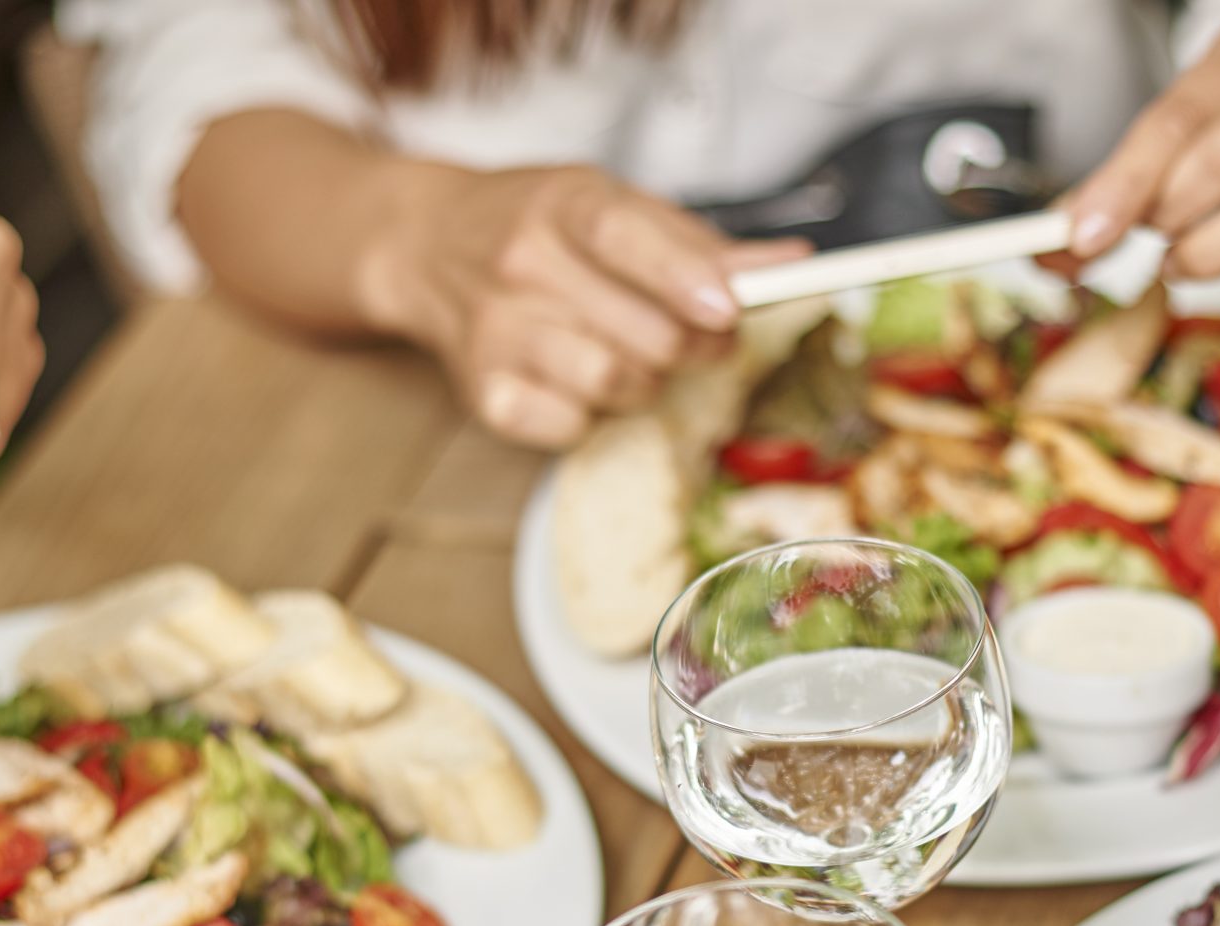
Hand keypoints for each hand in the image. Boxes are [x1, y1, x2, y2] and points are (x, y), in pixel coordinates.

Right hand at [376, 165, 804, 447]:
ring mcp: (497, 331)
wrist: (427, 245)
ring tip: (631, 354)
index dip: (682, 276)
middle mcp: (521, 263)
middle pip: (642, 333)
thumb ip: (701, 243)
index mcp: (563, 203)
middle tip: (704, 336)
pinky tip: (575, 381)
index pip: (622, 236)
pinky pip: (571, 428)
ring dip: (645, 382)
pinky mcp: (484, 392)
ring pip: (614, 384)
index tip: (729, 309)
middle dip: (694, 344)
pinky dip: (590, 416)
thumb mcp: (613, 205)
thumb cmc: (539, 226)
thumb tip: (793, 265)